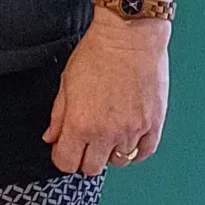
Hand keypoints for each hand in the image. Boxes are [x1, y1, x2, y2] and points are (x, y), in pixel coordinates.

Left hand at [45, 9, 168, 176]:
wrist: (130, 36)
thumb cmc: (97, 54)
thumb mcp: (66, 83)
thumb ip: (58, 116)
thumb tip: (51, 137)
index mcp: (80, 124)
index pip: (66, 163)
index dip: (63, 158)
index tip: (65, 150)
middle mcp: (107, 133)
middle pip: (92, 168)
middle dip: (85, 158)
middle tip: (87, 142)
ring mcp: (132, 131)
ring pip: (119, 162)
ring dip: (111, 152)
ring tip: (110, 132)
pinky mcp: (153, 125)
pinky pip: (144, 153)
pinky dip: (135, 149)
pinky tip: (129, 135)